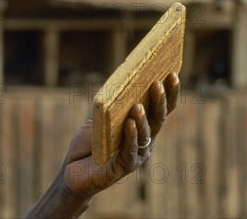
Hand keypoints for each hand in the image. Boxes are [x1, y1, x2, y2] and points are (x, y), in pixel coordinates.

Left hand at [62, 72, 179, 197]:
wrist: (73, 172)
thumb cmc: (88, 144)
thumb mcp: (100, 119)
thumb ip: (112, 106)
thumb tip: (122, 82)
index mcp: (143, 128)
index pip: (160, 109)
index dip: (169, 93)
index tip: (173, 73)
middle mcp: (145, 142)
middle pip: (158, 119)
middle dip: (160, 101)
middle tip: (158, 83)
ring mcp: (137, 155)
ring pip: (145, 134)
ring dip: (143, 119)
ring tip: (139, 105)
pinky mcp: (124, 167)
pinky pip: (129, 149)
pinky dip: (130, 135)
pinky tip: (129, 123)